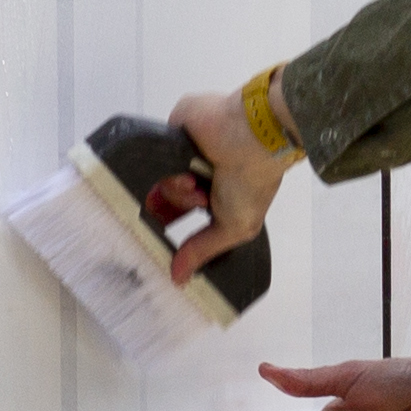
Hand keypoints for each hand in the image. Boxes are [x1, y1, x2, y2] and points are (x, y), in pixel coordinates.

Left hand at [161, 78, 293, 273]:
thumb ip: (203, 250)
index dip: (173, 217)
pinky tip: (190, 175)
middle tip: (197, 203)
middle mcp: (195, 169)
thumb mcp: (234, 227)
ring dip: (181, 191)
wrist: (253, 137)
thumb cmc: (252, 180)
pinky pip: (157, 158)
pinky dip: (173, 172)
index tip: (167, 230)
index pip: (181, 206)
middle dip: (180, 205)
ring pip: (161, 179)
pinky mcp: (172, 132)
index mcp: (212, 188)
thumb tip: (180, 278)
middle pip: (166, 195)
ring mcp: (183, 150)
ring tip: (201, 187)